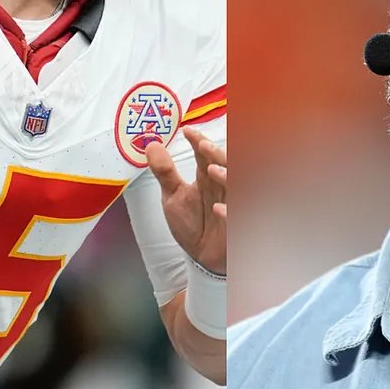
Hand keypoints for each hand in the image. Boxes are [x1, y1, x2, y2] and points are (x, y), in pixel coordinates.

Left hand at [147, 127, 225, 274]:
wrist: (202, 256)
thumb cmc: (192, 225)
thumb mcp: (173, 197)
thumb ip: (164, 171)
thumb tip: (152, 145)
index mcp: (207, 177)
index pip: (206, 154)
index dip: (199, 141)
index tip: (187, 132)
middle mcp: (221, 187)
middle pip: (227, 163)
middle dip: (216, 153)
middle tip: (203, 145)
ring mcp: (230, 204)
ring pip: (237, 184)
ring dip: (226, 176)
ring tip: (211, 170)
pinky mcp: (235, 226)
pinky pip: (238, 216)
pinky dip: (230, 212)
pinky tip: (218, 209)